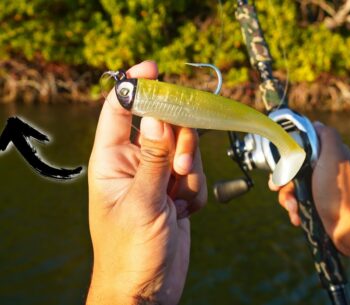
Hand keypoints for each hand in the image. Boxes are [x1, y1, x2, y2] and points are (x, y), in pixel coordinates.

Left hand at [87, 61, 206, 304]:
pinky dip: (195, 192)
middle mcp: (136, 162)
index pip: (119, 110)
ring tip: (180, 198)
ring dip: (190, 171)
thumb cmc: (131, 251)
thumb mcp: (143, 202)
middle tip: (181, 166)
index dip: (134, 86)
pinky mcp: (177, 189)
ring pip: (186, 149)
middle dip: (179, 142)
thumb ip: (154, 157)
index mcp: (112, 160)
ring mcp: (159, 175)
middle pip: (164, 124)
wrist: (148, 289)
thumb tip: (159, 115)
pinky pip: (196, 173)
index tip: (154, 68)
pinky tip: (183, 213)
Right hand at [269, 122, 349, 268]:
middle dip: (282, 179)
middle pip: (291, 167)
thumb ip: (327, 136)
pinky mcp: (314, 202)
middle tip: (276, 187)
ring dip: (287, 197)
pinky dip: (293, 208)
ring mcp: (318, 186)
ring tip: (293, 207)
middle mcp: (322, 169)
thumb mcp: (335, 157)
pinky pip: (296, 200)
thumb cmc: (340, 192)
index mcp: (327, 155)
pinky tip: (296, 215)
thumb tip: (315, 124)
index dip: (286, 153)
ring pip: (290, 186)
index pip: (300, 147)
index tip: (279, 163)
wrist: (348, 228)